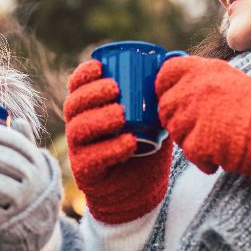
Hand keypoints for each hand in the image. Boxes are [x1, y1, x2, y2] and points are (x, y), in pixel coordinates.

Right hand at [64, 60, 171, 224]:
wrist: (141, 190)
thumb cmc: (146, 147)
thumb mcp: (153, 118)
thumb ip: (159, 94)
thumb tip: (177, 60)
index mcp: (90, 109)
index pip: (76, 86)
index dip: (83, 74)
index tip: (100, 66)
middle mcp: (79, 127)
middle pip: (74, 105)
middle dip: (91, 93)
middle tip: (115, 89)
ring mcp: (79, 150)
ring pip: (79, 129)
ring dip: (99, 119)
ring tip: (121, 115)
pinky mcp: (86, 172)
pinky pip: (92, 158)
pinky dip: (111, 148)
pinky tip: (129, 143)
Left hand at [156, 55, 250, 179]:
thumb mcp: (234, 82)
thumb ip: (205, 82)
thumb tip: (180, 90)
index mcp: (207, 70)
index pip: (166, 71)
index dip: (164, 87)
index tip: (171, 97)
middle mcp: (196, 87)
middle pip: (165, 106)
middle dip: (177, 120)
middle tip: (199, 129)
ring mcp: (194, 114)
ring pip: (174, 130)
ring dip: (190, 140)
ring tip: (216, 142)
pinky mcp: (197, 140)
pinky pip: (189, 152)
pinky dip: (203, 160)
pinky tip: (221, 156)